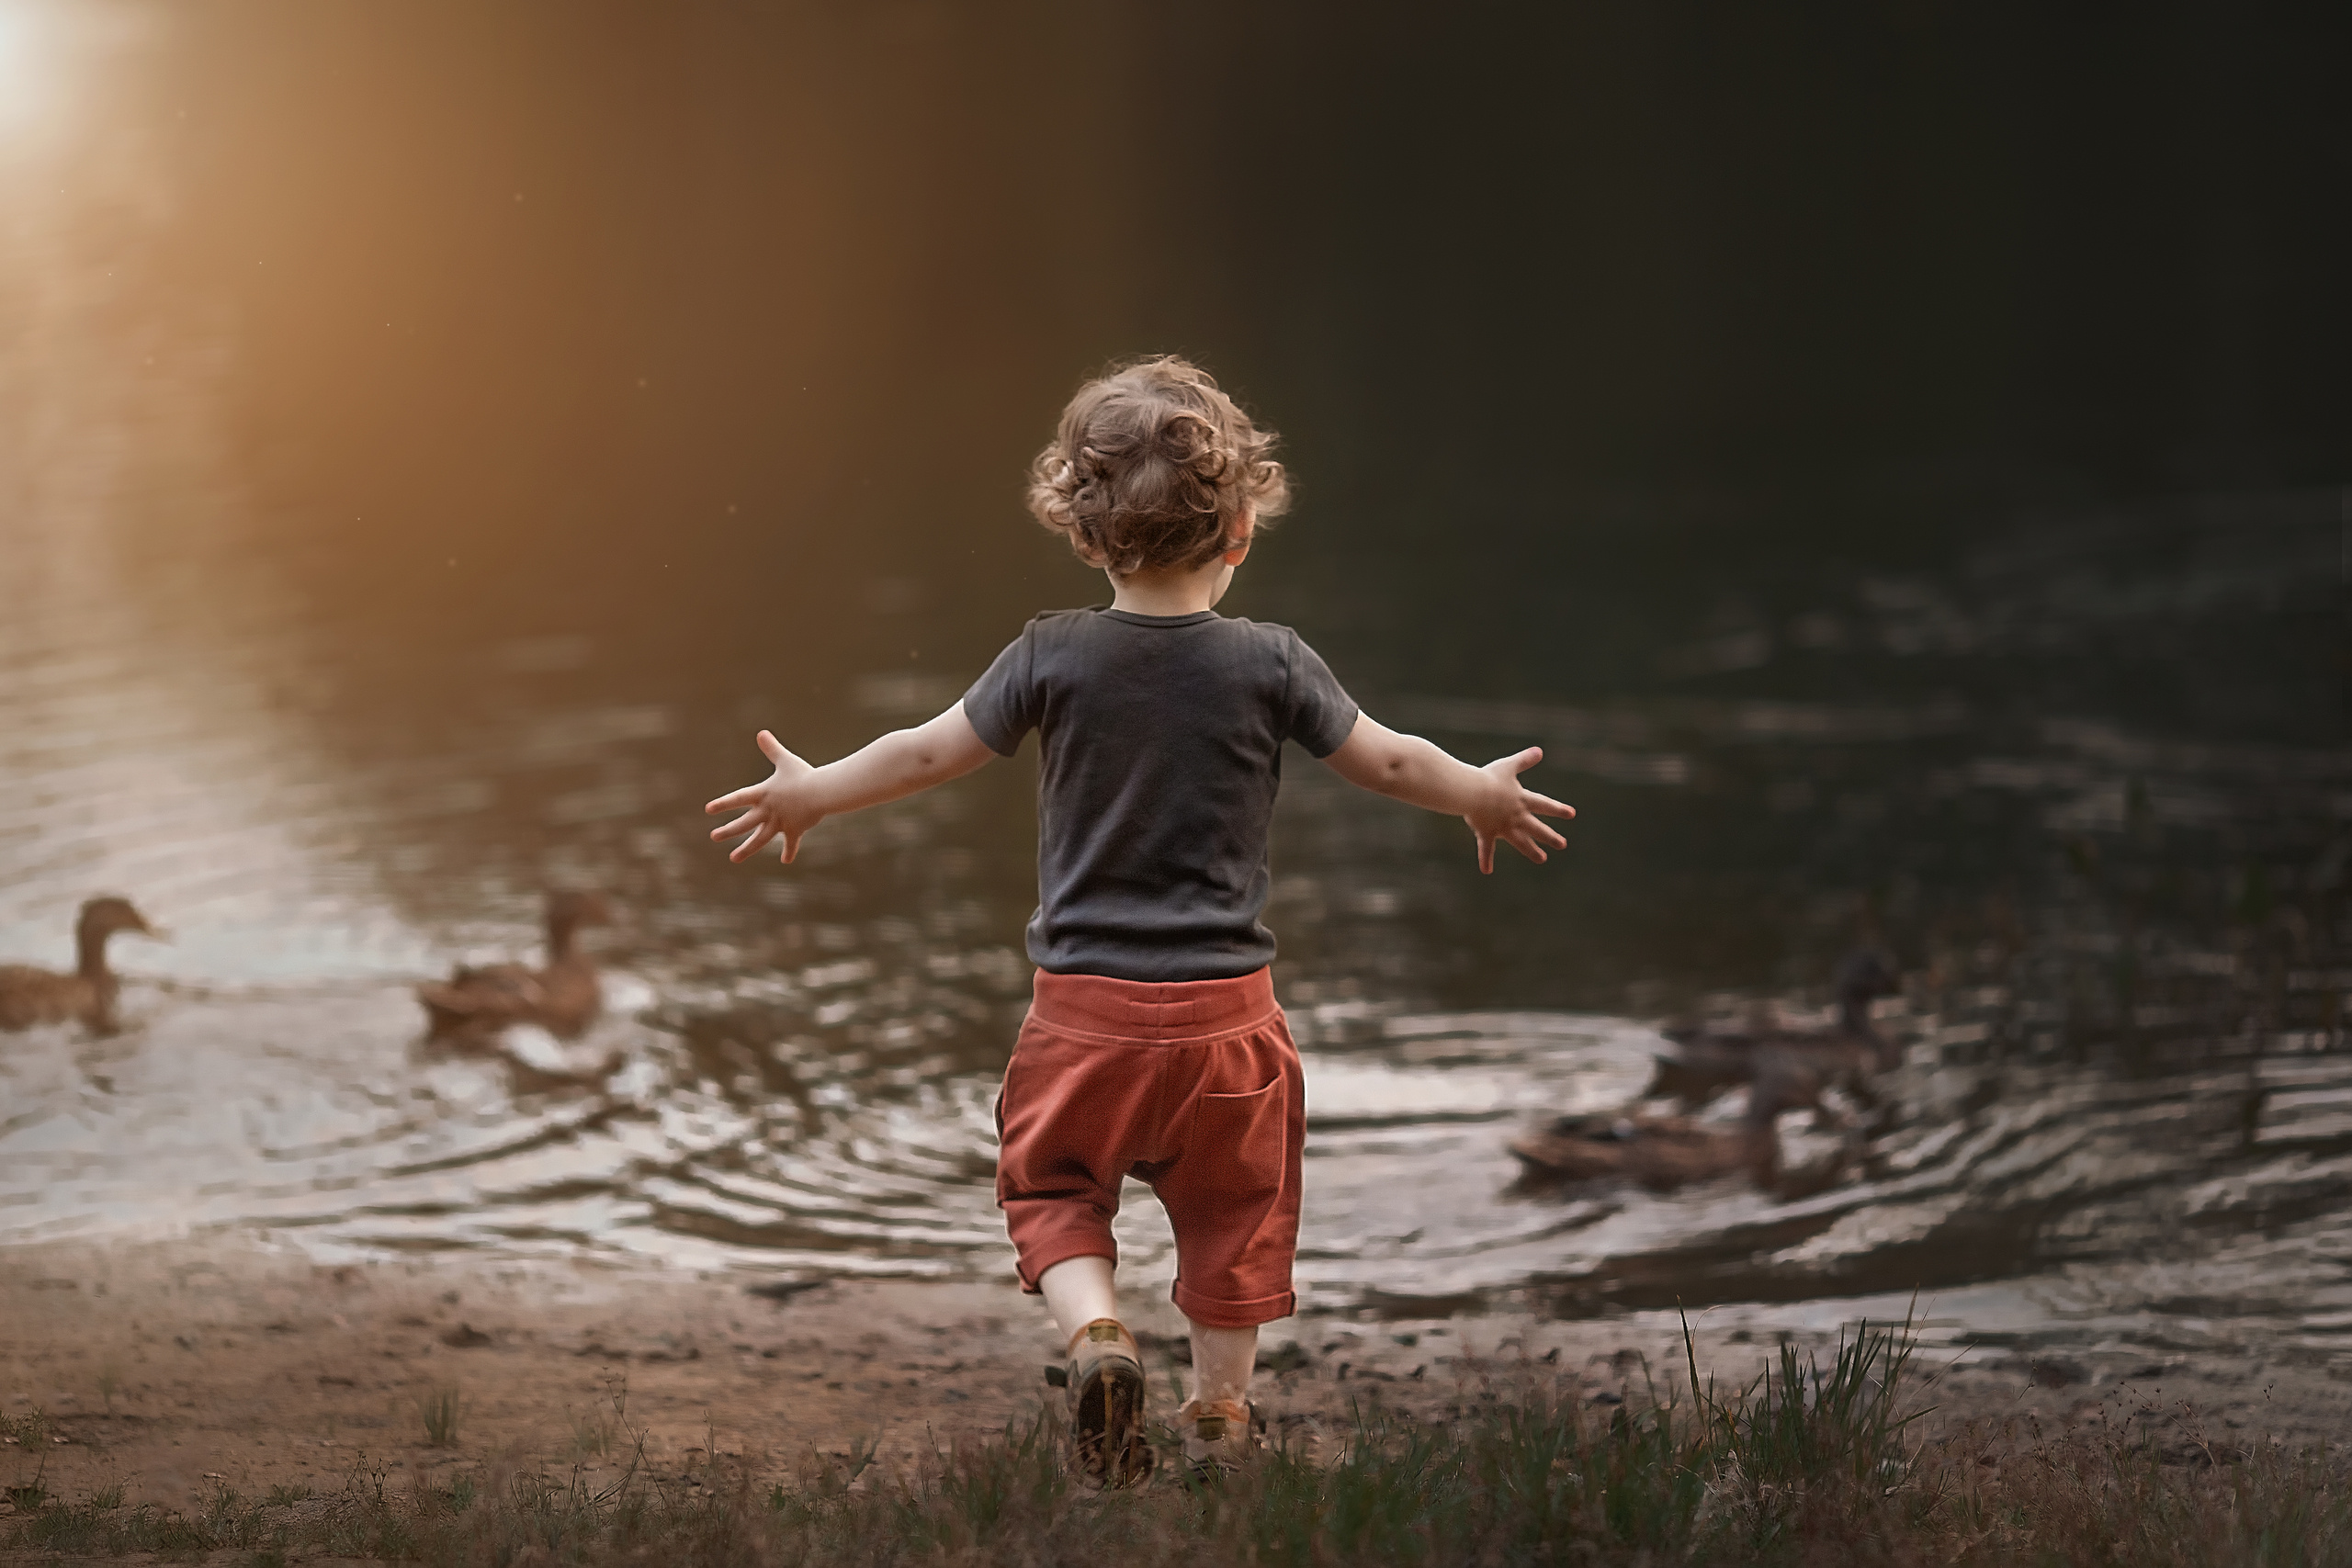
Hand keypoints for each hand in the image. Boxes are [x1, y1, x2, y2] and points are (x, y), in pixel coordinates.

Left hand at [704, 730, 821, 863]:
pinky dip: (789, 852)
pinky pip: (791, 844)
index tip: (708, 810)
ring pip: (759, 839)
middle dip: (728, 831)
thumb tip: (761, 733)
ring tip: (733, 858)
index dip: (723, 803)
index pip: (738, 798)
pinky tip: (785, 860)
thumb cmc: (803, 775)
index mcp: (763, 794)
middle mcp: (767, 811)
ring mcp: (779, 823)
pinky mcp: (794, 830)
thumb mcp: (786, 761)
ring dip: (746, 849)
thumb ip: (772, 749)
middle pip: (743, 823)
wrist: (820, 792)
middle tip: (714, 836)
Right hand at [1463, 747, 1574, 874]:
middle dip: (1550, 837)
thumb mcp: (1509, 766)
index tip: (1572, 815)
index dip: (1559, 809)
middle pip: (1537, 829)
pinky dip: (1486, 859)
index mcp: (1522, 800)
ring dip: (1532, 851)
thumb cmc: (1490, 777)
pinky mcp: (1487, 833)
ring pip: (1521, 842)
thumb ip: (1525, 760)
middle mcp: (1516, 816)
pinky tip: (1487, 871)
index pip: (1545, 805)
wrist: (1473, 792)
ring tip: (1542, 859)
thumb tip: (1540, 751)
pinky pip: (1486, 849)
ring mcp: (1503, 827)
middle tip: (1562, 844)